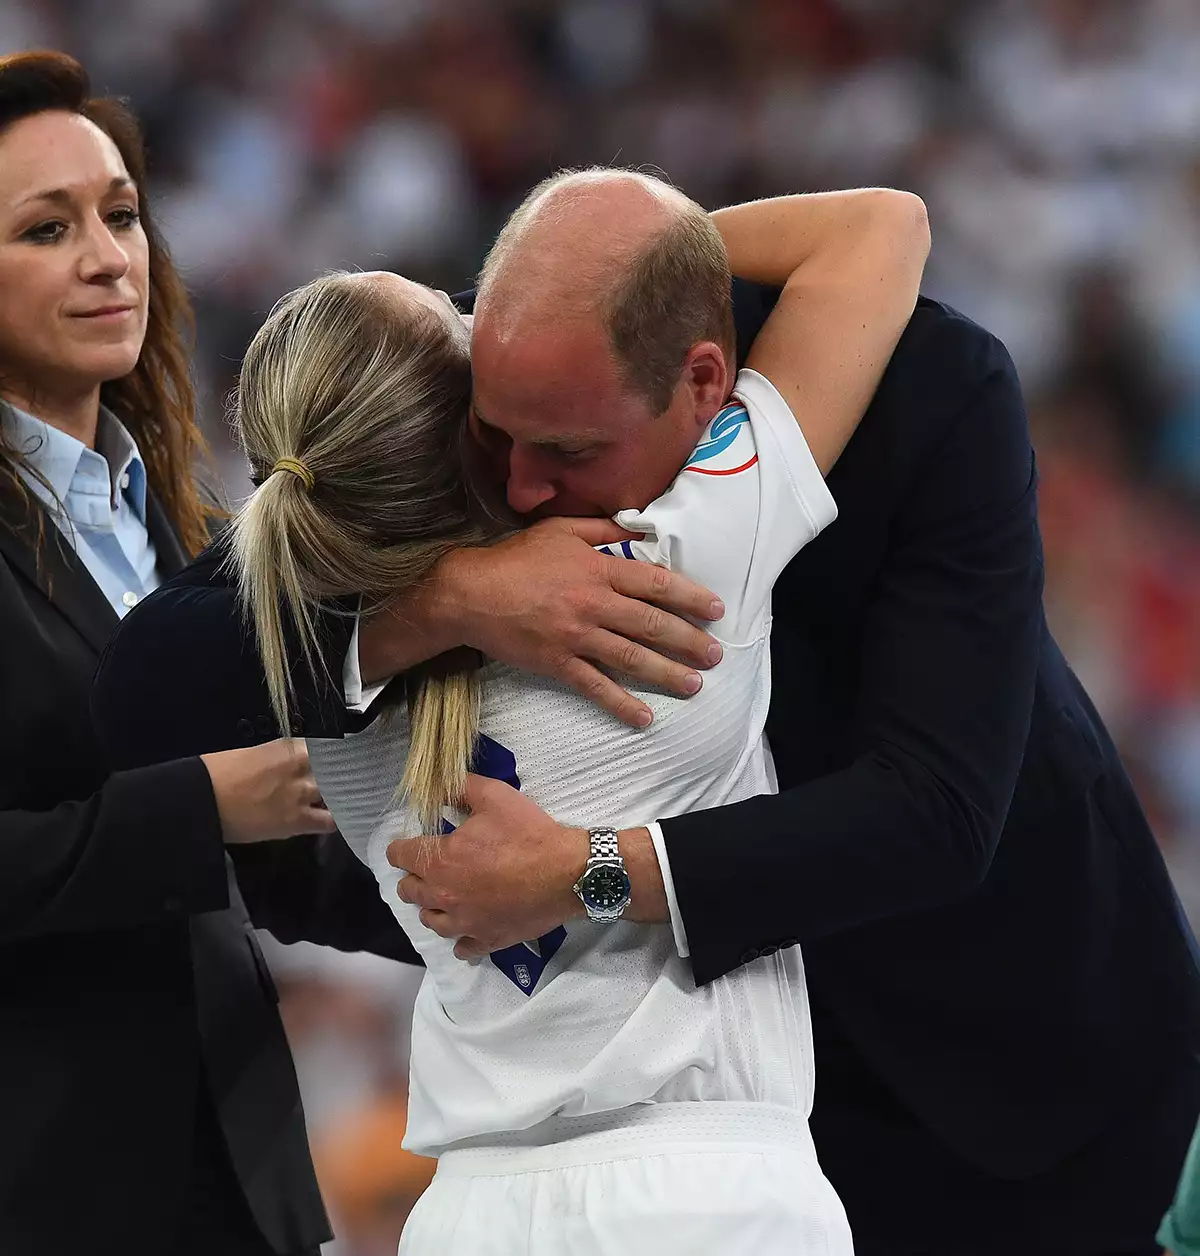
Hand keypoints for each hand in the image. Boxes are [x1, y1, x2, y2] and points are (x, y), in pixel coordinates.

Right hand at [201, 739, 336, 843]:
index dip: (331, 757)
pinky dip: (334, 820)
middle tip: (338, 781)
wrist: (201, 802)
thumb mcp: (252, 754)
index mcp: (289, 747)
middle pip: (335, 769)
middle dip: (337, 775)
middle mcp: (302, 767)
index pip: (325, 748)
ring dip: (336, 796)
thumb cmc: (216, 773)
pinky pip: (329, 822)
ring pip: (336, 793)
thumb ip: (279, 758)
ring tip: (335, 800)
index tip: (335, 761)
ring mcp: (302, 794)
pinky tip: (335, 820)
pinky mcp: (298, 821)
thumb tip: (288, 765)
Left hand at [387, 774, 587, 958]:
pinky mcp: (487, 939)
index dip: (400, 847)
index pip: (400, 856)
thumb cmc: (529, 834)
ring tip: (445, 895)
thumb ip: (460, 788)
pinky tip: (466, 928)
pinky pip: (462, 948)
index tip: (407, 844)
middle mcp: (445, 895)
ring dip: (432, 906)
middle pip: (409, 891)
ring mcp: (465, 922)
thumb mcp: (494, 796)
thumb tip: (436, 787)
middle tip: (428, 866)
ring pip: (431, 920)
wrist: (567, 874)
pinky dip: (460, 939)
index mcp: (442, 860)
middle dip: (413, 876)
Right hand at [442, 518, 725, 726]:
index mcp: (597, 569)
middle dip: (689, 641)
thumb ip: (602, 528)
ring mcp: (577, 636)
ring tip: (695, 684)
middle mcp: (593, 603)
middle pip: (652, 624)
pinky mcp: (558, 663)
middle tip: (717, 654)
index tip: (715, 609)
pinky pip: (596, 687)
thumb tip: (638, 526)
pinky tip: (645, 718)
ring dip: (667, 673)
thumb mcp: (560, 530)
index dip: (689, 596)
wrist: (469, 593)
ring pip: (631, 658)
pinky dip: (622, 704)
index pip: (655, 583)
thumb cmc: (515, 558)